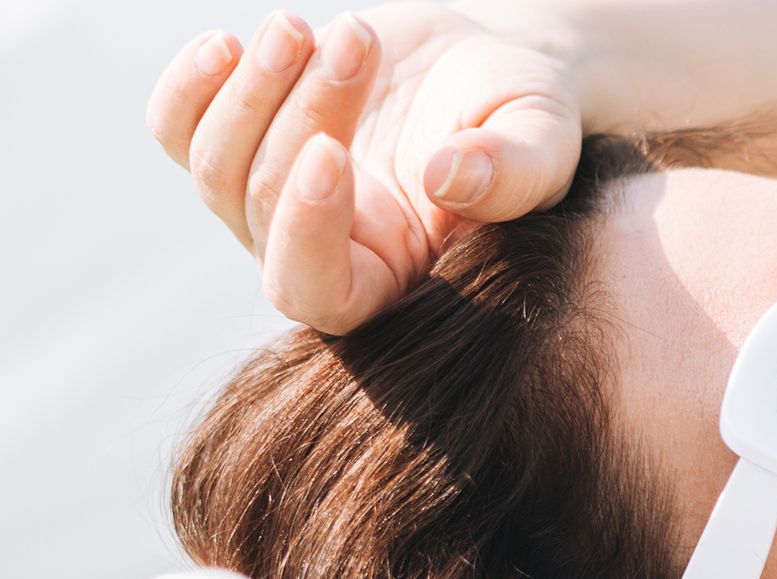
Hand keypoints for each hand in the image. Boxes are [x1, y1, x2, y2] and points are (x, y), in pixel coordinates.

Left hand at [147, 4, 581, 332]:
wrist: (485, 66)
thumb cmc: (524, 115)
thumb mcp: (543, 139)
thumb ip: (513, 170)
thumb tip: (449, 178)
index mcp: (392, 277)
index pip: (319, 294)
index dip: (308, 234)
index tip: (333, 152)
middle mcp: (320, 253)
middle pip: (265, 206)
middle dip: (304, 114)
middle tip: (359, 38)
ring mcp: (271, 200)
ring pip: (214, 166)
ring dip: (254, 88)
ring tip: (304, 27)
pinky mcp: (241, 140)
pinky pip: (175, 129)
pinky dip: (188, 86)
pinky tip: (228, 45)